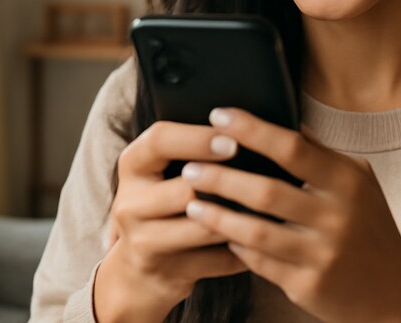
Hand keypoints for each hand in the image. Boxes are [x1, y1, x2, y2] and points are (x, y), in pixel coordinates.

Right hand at [93, 121, 248, 322]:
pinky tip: (263, 244)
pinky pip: (216, 260)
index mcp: (134, 165)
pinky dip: (243, 252)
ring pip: (204, 227)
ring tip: (271, 211)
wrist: (138, 270)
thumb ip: (193, 150)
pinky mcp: (164, 271)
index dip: (198, 139)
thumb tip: (248, 128)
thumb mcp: (164, 172)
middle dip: (225, 185)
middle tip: (263, 179)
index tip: (234, 141)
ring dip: (240, 220)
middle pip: (185, 189)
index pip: (159, 140)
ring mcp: (142, 240)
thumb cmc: (165, 204)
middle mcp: (130, 202)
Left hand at [181, 108, 400, 322]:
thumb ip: (322, 155)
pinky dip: (236, 247)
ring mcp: (322, 254)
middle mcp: (336, 217)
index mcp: (347, 182)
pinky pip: (260, 263)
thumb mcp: (359, 184)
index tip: (219, 116)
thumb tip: (289, 121)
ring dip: (217, 215)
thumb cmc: (371, 230)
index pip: (293, 147)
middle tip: (190, 167)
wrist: (393, 294)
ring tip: (191, 201)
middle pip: (266, 191)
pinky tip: (219, 234)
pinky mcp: (308, 286)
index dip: (252, 130)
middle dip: (221, 177)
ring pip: (256, 232)